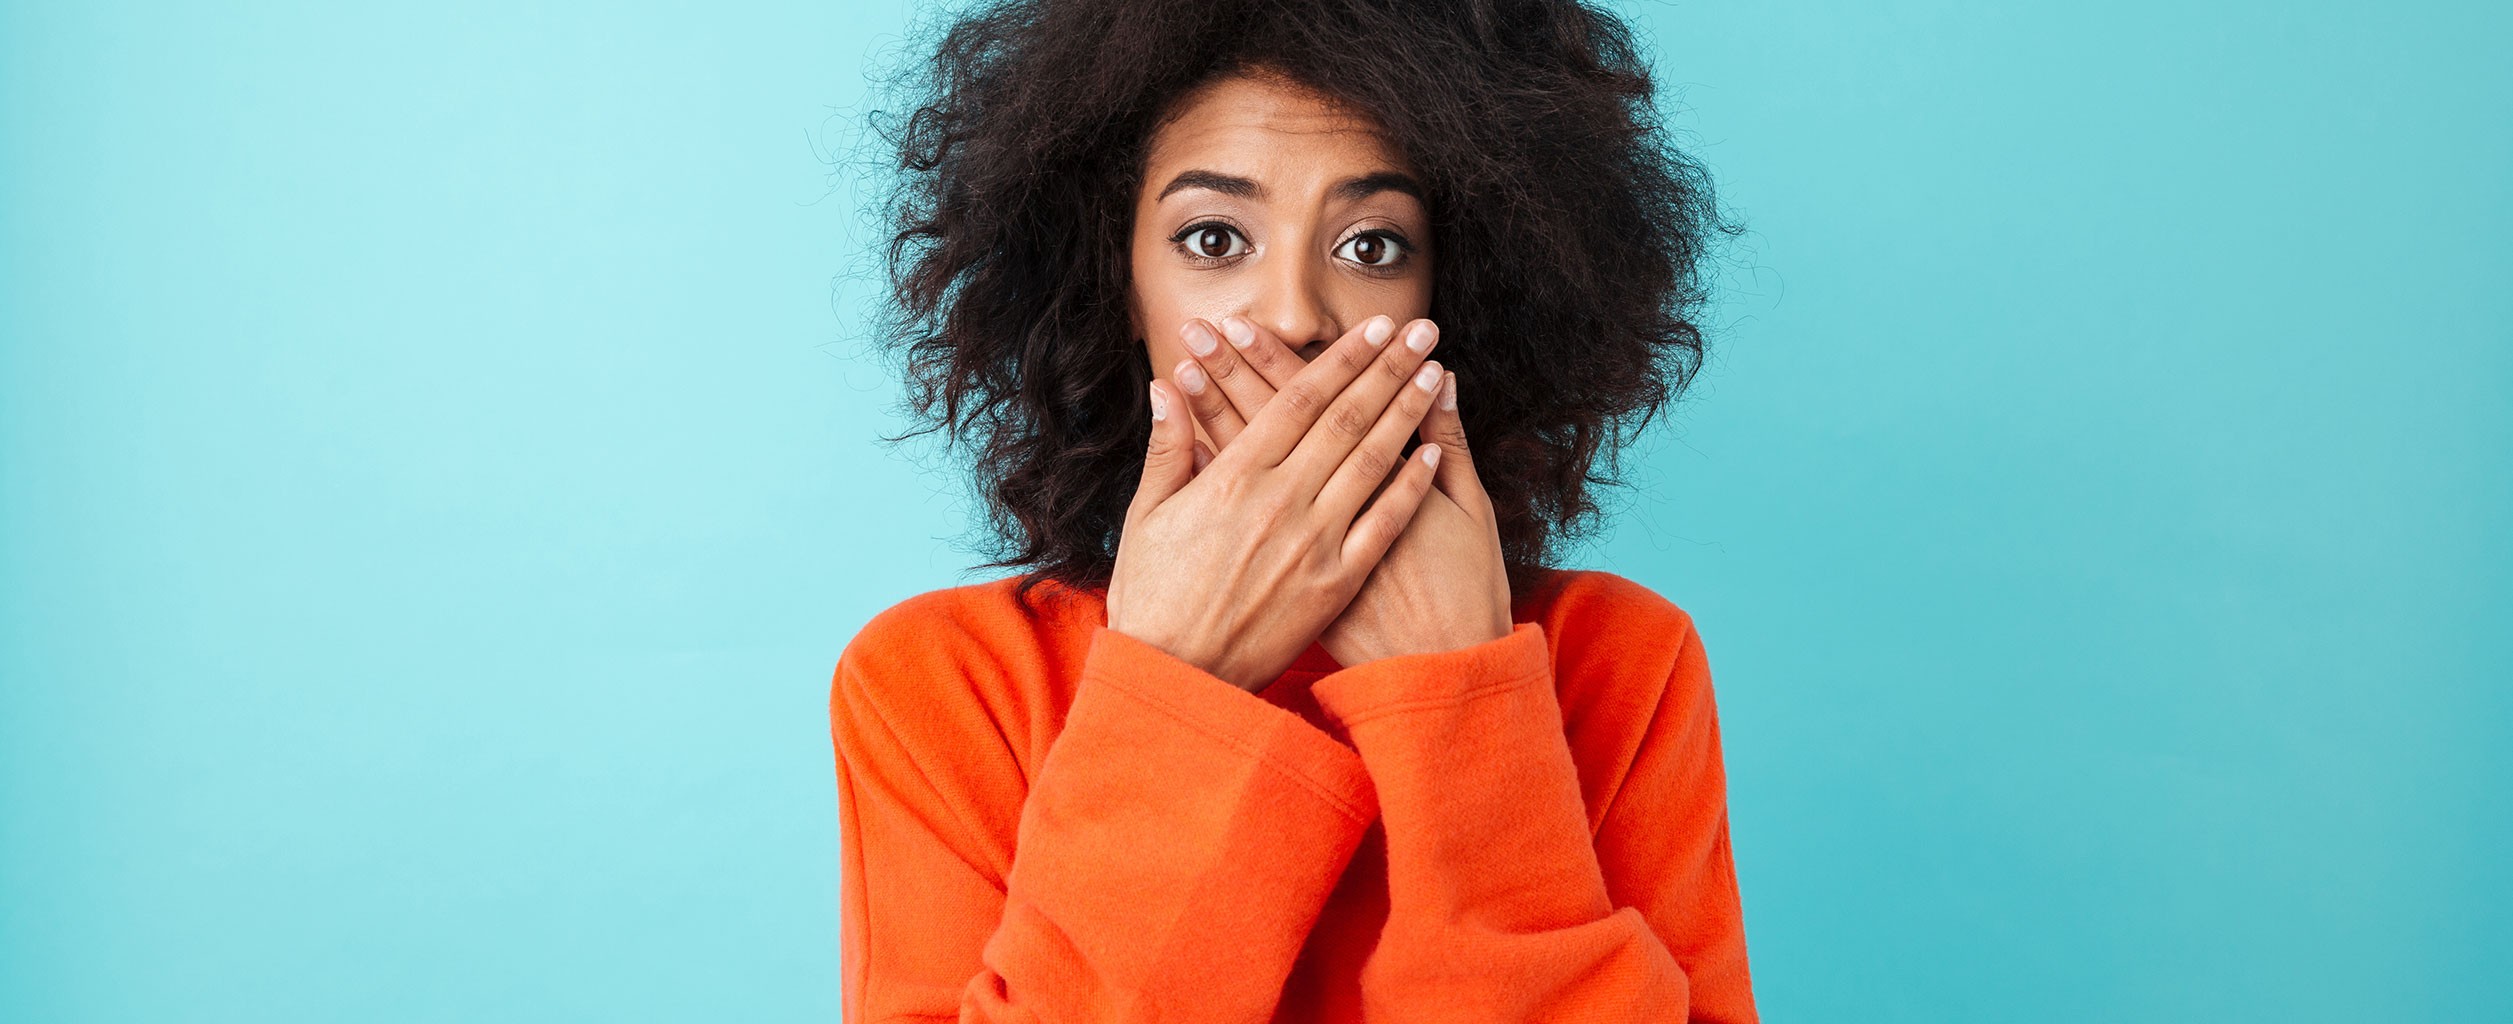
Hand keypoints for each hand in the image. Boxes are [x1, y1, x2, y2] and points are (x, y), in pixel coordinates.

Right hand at [1105, 315, 1448, 691]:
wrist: (1177, 676)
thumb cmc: (1154, 597)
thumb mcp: (1147, 516)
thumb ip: (1167, 448)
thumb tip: (1166, 387)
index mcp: (1233, 478)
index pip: (1299, 400)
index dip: (1341, 359)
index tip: (1373, 329)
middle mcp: (1281, 501)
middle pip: (1347, 419)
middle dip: (1387, 368)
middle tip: (1419, 330)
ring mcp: (1313, 543)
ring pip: (1372, 462)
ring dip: (1407, 412)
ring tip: (1433, 372)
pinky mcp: (1335, 584)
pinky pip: (1383, 525)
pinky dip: (1410, 485)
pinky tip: (1434, 451)